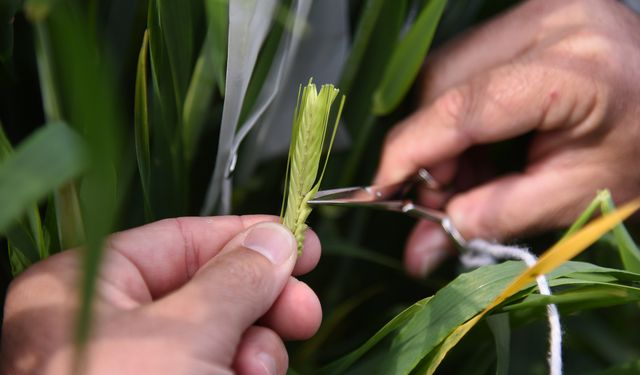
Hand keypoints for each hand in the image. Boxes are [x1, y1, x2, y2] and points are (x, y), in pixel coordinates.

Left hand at [1, 216, 321, 373]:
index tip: (305, 241)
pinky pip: (214, 369)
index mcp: (87, 284)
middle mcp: (106, 321)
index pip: (182, 239)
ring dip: (254, 351)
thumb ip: (237, 278)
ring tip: (259, 374)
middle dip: (261, 302)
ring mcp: (135, 365)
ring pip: (217, 334)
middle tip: (306, 315)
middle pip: (206, 287)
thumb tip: (277, 236)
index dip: (247, 237)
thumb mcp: (187, 334)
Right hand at [375, 0, 639, 276]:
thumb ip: (491, 218)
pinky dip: (457, 114)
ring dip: (440, 132)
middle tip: (438, 199)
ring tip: (467, 177)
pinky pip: (462, 65)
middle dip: (428, 147)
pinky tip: (479, 148)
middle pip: (443, 82)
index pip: (466, 106)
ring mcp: (534, 11)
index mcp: (574, 68)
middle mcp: (548, 20)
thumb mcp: (571, 197)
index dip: (412, 152)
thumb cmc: (639, 155)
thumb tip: (418, 251)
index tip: (384, 193)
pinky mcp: (524, 17)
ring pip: (444, 72)